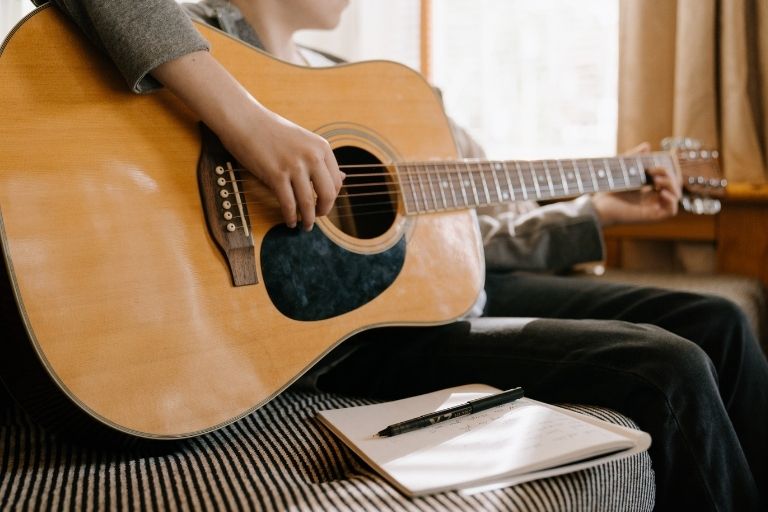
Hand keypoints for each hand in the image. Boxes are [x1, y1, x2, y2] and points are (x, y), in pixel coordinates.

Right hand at [222, 104, 343, 229]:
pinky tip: (289, 221)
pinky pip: (288, 204)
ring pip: (308, 203)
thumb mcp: (305, 141)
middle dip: (323, 211)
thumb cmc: (272, 131)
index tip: (324, 205)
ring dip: (307, 219)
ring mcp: (294, 166)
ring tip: (304, 226)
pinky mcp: (276, 175)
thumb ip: (322, 160)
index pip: (336, 181)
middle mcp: (312, 156)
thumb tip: (344, 178)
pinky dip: (290, 217)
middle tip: (317, 217)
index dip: (332, 198)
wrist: (245, 120)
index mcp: (322, 147)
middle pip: (327, 195)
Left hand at [591, 142, 681, 226]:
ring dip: (671, 185)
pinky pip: (671, 211)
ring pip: (675, 197)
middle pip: (673, 186)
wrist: (598, 206)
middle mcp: (652, 198)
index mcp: (647, 189)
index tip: (657, 163)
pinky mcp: (651, 216)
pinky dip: (672, 200)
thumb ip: (634, 157)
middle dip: (669, 174)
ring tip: (656, 180)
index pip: (667, 179)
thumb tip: (647, 146)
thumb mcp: (623, 170)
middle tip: (652, 171)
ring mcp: (652, 208)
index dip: (668, 170)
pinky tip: (661, 192)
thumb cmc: (607, 190)